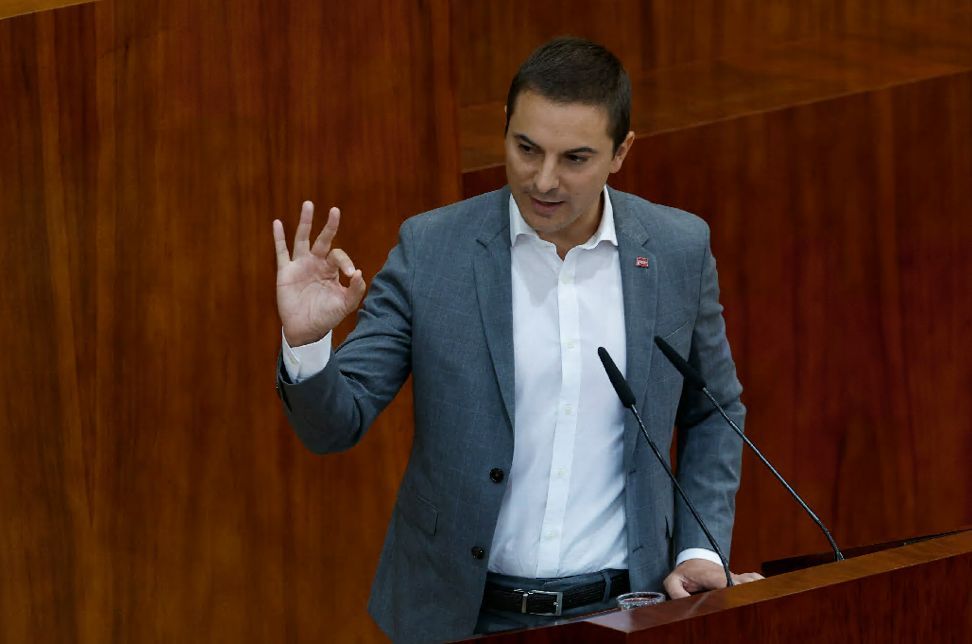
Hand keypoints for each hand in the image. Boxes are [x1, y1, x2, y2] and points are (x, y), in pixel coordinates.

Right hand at [273, 201, 365, 345]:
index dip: (346, 262)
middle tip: (335, 210)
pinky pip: (281, 251)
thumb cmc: (326, 317)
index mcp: (331, 270)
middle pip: (323, 240)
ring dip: (305, 222)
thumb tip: (359, 273)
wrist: (306, 330)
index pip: (339, 256)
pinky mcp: (285, 272)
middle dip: (329, 226)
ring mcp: (300, 265)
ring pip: (302, 238)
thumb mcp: (345, 305)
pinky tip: (277, 223)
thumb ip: (355, 291)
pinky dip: (279, 237)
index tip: (351, 276)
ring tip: (308, 204)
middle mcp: (316, 263)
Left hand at [662, 559, 763, 598]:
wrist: (694, 559)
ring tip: (765, 597)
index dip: (736, 588)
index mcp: (711, 575)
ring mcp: (734, 576)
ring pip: (752, 580)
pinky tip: (765, 591)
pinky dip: (760, 584)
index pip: (727, 582)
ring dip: (758, 588)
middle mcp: (726, 575)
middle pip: (744, 582)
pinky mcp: (739, 579)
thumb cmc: (685, 572)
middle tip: (757, 601)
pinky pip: (754, 580)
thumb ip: (676, 591)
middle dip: (751, 591)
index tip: (742, 594)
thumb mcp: (673, 580)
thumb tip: (685, 603)